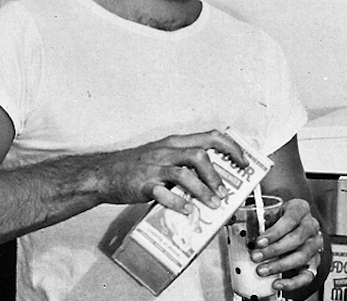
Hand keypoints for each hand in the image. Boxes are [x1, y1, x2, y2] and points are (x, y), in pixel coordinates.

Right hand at [92, 129, 248, 213]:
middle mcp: (166, 152)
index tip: (243, 162)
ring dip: (203, 191)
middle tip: (226, 192)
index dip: (231, 148)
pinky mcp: (143, 184)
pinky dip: (178, 202)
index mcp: (174, 143)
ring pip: (185, 174)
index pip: (210, 137)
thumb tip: (213, 180)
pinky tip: (187, 210)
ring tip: (213, 205)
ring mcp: (154, 167)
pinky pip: (163, 193)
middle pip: (200, 155)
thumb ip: (184, 164)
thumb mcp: (162, 156)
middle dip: (218, 175)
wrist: (103, 173)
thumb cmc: (135, 166)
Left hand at [249, 198, 323, 290]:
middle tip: (255, 257)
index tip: (259, 242)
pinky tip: (277, 284)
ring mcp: (315, 245)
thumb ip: (255, 217)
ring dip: (279, 265)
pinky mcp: (315, 262)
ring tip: (261, 270)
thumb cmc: (280, 219)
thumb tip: (232, 221)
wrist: (295, 227)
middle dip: (274, 250)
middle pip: (296, 239)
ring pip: (301, 257)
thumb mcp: (270, 212)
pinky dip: (292, 282)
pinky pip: (307, 276)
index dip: (274, 232)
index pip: (290, 219)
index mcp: (300, 209)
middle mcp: (311, 226)